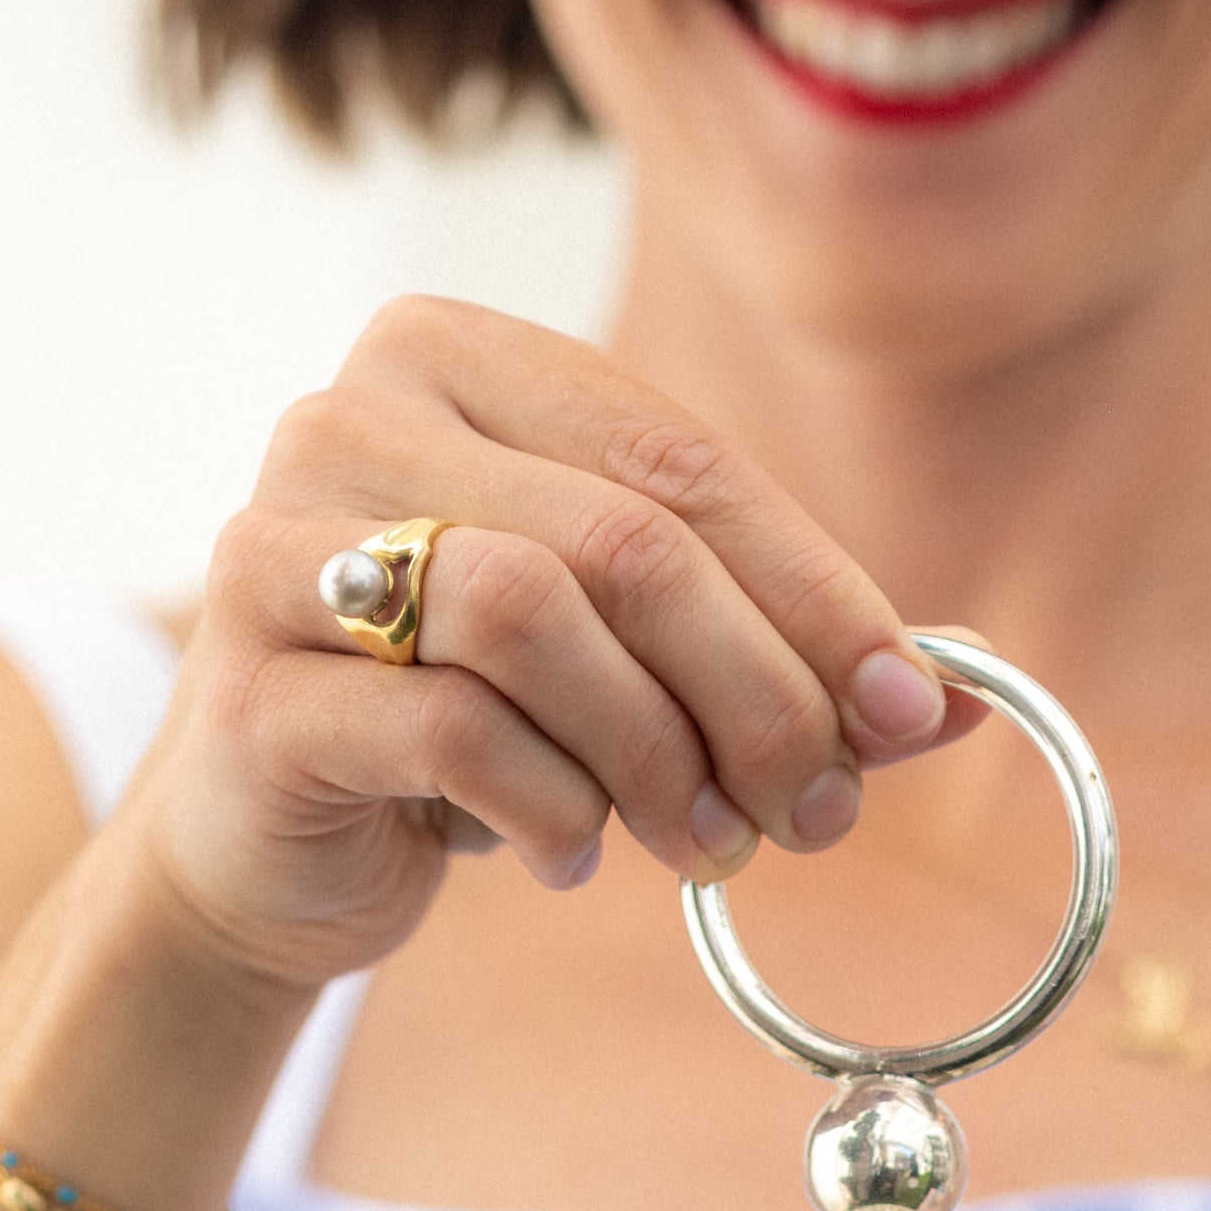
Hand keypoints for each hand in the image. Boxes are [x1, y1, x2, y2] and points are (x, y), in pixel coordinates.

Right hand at [110, 297, 958, 998]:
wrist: (262, 847)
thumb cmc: (459, 734)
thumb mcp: (624, 667)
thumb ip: (771, 654)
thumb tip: (959, 697)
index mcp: (455, 359)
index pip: (680, 464)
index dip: (817, 594)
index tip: (911, 714)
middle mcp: (351, 415)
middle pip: (620, 541)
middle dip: (753, 692)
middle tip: (814, 813)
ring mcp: (278, 541)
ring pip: (530, 618)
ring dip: (650, 753)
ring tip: (695, 845)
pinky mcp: (251, 685)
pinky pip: (445, 729)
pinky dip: (545, 806)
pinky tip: (567, 851)